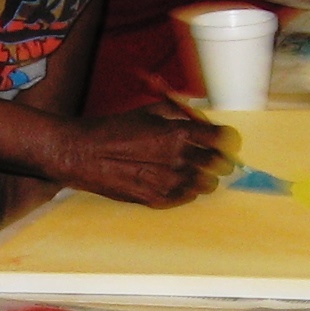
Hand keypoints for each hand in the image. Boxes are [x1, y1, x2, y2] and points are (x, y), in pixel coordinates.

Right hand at [48, 102, 228, 206]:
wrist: (83, 154)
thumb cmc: (115, 129)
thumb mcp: (150, 110)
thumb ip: (181, 113)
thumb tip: (204, 119)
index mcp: (179, 133)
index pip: (225, 139)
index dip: (226, 139)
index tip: (222, 139)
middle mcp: (179, 159)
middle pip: (222, 165)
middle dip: (217, 158)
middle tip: (208, 154)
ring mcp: (169, 183)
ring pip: (208, 185)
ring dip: (202, 176)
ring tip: (187, 168)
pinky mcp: (158, 200)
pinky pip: (187, 198)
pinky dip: (185, 189)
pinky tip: (171, 179)